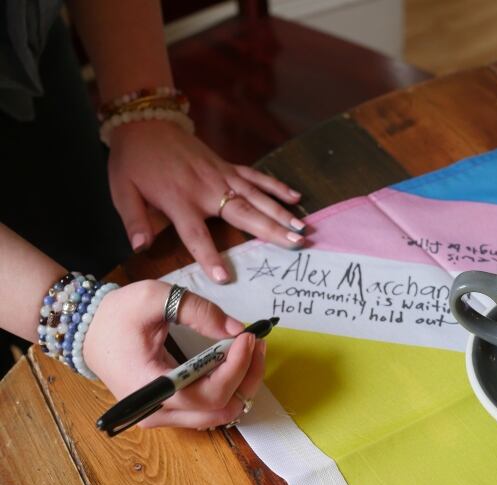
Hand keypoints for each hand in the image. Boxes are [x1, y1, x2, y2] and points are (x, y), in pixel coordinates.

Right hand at [83, 280, 264, 429]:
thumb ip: (198, 311)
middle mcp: (156, 412)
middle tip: (258, 342)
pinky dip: (230, 387)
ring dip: (243, 383)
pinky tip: (236, 361)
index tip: (248, 336)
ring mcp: (162, 417)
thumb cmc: (117, 314)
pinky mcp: (168, 412)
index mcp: (148, 386)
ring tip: (251, 349)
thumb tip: (236, 329)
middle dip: (248, 375)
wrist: (87, 332)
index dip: (236, 367)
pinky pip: (209, 409)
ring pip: (219, 413)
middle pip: (221, 409)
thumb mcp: (155, 297)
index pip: (207, 394)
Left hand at [108, 120, 305, 282]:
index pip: (196, 235)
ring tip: (301, 228)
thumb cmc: (132, 161)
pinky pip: (256, 176)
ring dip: (280, 212)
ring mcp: (221, 175)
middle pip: (243, 213)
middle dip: (270, 230)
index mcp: (179, 200)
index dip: (210, 257)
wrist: (144, 122)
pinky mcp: (227, 165)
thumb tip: (141, 249)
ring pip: (257, 196)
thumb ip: (134, 221)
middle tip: (294, 244)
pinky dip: (276, 186)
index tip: (225, 278)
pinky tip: (296, 197)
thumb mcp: (122, 191)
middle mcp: (206, 188)